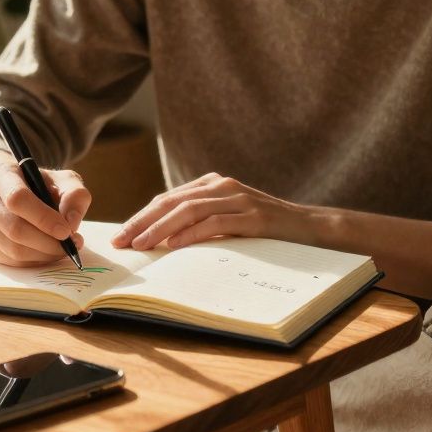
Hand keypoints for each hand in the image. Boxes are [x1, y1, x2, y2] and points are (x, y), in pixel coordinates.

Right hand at [0, 151, 91, 266]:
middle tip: (71, 244)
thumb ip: (75, 195)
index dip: (43, 218)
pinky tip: (48, 252)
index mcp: (0, 174)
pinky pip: (10, 261)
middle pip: (14, 228)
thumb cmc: (42, 186)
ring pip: (12, 249)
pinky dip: (34, 261)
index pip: (17, 199)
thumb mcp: (63, 181)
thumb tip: (71, 222)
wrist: (14, 193)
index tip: (66, 231)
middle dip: (47, 242)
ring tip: (63, 248)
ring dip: (44, 254)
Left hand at [111, 173, 314, 250]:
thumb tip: (159, 242)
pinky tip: (174, 246)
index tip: (121, 236)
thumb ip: (199, 223)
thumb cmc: (264, 230)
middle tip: (121, 242)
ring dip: (160, 229)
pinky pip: (215, 223)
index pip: (167, 199)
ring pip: (189, 210)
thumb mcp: (228, 221)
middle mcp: (222, 186)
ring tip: (141, 245)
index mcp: (212, 184)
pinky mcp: (253, 216)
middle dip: (142, 222)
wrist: (310, 229)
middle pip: (172, 202)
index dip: (141, 217)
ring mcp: (239, 198)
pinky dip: (191, 234)